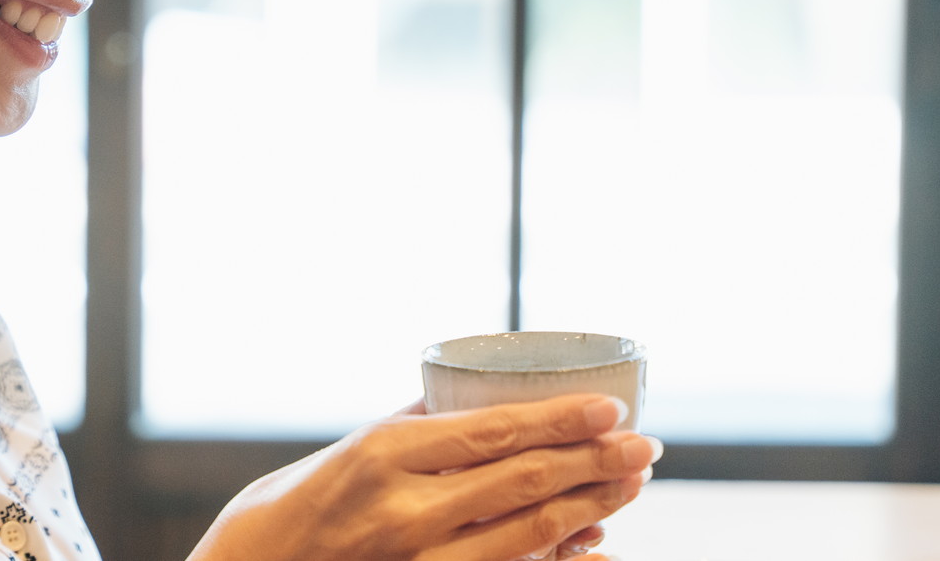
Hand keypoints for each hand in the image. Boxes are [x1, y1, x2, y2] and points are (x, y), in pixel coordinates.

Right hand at [185, 394, 658, 560]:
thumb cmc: (295, 505)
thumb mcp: (347, 450)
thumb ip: (414, 425)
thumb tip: (477, 394)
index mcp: (384, 452)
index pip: (495, 430)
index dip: (562, 419)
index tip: (612, 406)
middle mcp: (404, 508)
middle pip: (524, 481)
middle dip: (596, 461)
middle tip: (644, 444)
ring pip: (528, 534)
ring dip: (591, 508)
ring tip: (630, 485)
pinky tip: (594, 547)